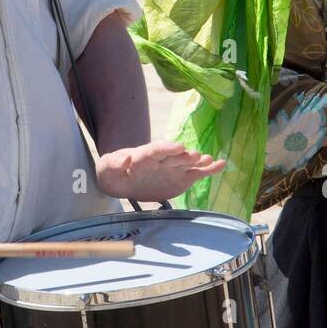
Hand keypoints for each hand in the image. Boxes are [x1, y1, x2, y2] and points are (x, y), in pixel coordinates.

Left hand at [94, 141, 224, 201]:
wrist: (122, 180)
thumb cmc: (113, 172)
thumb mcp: (106, 167)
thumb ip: (113, 163)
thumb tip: (124, 160)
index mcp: (143, 155)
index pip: (155, 150)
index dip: (166, 148)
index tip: (178, 147)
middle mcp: (161, 159)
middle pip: (173, 156)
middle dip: (182, 156)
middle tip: (193, 155)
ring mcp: (172, 168)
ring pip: (186, 163)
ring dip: (197, 161)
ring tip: (208, 159)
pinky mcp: (180, 178)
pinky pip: (195, 173)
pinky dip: (208, 170)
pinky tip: (220, 164)